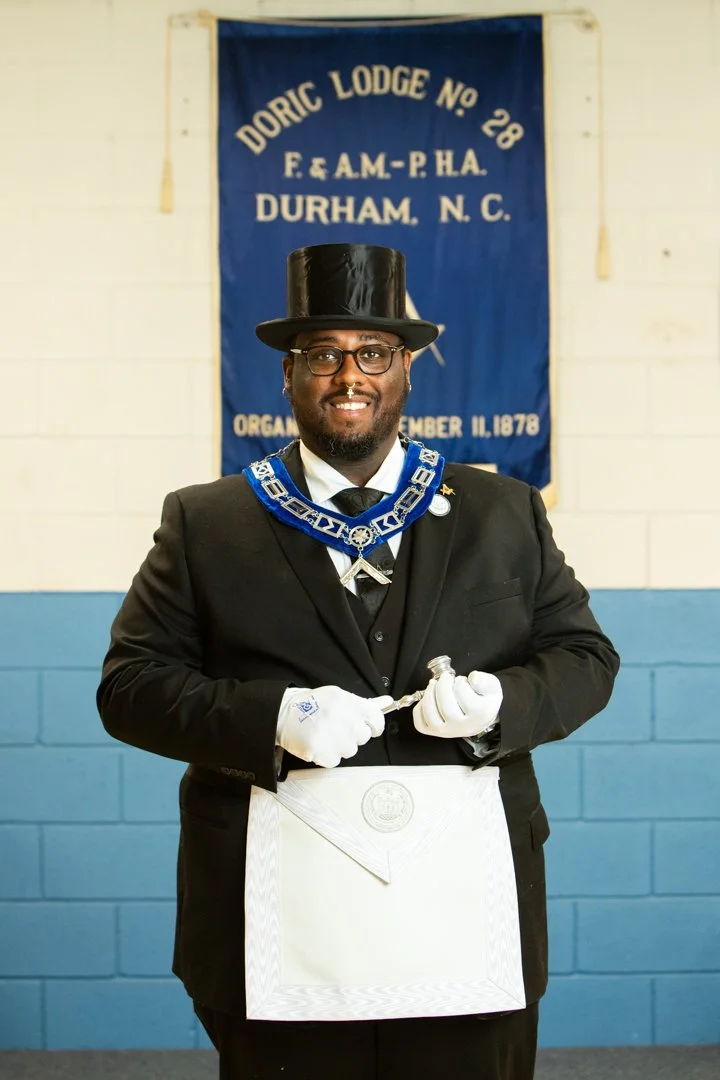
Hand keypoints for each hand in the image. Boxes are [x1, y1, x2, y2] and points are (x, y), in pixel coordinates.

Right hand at [276, 686, 391, 767]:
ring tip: (326, 734)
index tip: (368, 727)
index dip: (373, 725)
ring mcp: (335, 738)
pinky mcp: (323, 753)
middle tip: (337, 727)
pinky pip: (335, 760)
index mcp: (351, 703)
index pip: (377, 720)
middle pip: (363, 737)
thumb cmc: (312, 704)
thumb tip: (387, 702)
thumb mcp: (339, 696)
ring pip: (350, 750)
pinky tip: (319, 743)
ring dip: (340, 746)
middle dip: (353, 734)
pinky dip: (328, 756)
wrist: (283, 714)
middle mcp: (346, 720)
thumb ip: (365, 703)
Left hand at [413, 670, 501, 739]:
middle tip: (446, 678)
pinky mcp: (435, 732)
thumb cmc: (484, 698)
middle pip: (446, 708)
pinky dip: (419, 709)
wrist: (481, 715)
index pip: (464, 697)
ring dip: (429, 695)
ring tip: (434, 684)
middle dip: (443, 686)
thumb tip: (473, 677)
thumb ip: (484, 680)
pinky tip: (428, 699)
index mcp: (479, 715)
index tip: (462, 680)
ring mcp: (447, 731)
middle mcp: (463, 727)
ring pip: (431, 716)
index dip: (460, 682)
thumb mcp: (491, 686)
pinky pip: (420, 724)